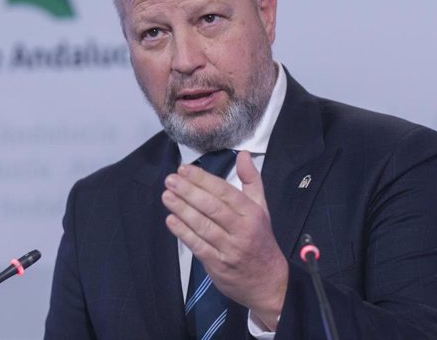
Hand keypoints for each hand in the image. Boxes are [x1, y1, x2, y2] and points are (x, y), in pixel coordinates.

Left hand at [161, 151, 287, 328]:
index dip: (203, 180)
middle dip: (189, 192)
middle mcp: (242, 230)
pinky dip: (183, 232)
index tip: (184, 169)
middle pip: (212, 207)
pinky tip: (171, 220)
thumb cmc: (260, 239)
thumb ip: (251, 180)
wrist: (269, 282)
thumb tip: (243, 154)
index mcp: (252, 213)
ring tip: (167, 196)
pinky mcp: (218, 265)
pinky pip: (198, 246)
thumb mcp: (262, 207)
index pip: (225, 192)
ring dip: (182, 210)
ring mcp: (229, 249)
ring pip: (203, 226)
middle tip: (170, 180)